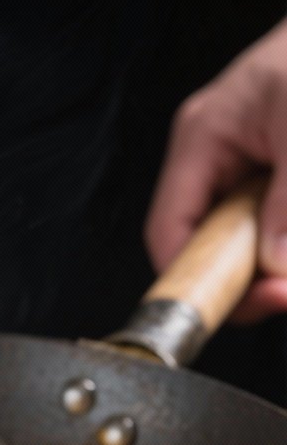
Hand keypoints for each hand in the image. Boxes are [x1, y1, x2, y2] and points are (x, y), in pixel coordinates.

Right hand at [145, 19, 286, 321]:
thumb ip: (286, 201)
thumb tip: (275, 262)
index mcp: (200, 140)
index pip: (170, 232)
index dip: (194, 279)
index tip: (237, 303)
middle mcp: (213, 163)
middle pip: (209, 249)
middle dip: (247, 280)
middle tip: (282, 292)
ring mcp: (243, 174)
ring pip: (246, 248)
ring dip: (272, 266)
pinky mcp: (272, 183)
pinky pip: (270, 231)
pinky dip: (284, 250)